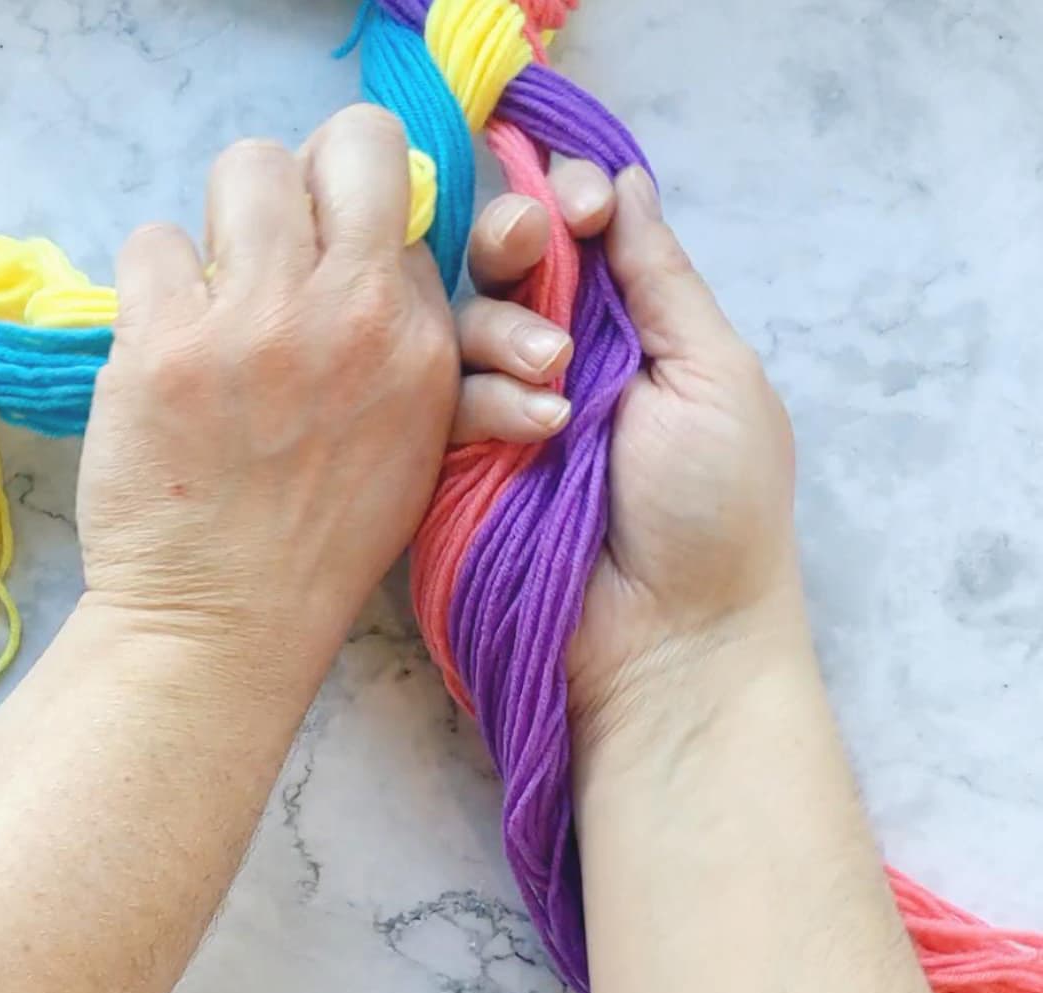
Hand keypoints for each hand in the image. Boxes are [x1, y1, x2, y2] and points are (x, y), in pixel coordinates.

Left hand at [77, 106, 457, 711]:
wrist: (227, 621)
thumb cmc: (319, 549)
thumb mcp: (415, 452)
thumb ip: (417, 350)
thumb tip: (397, 263)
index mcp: (422, 345)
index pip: (402, 210)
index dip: (359, 224)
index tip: (330, 261)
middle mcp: (352, 317)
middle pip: (346, 145)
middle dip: (310, 177)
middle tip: (277, 238)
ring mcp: (258, 324)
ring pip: (247, 169)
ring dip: (225, 221)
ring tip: (216, 291)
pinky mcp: (168, 341)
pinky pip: (156, 241)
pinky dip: (154, 287)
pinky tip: (166, 344)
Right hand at [457, 164, 799, 740]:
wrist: (672, 643)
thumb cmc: (716, 513)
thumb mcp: (714, 375)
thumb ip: (662, 277)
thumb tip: (623, 183)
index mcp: (630, 334)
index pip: (575, 240)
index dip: (565, 204)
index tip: (579, 203)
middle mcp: (560, 367)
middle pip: (502, 268)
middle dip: (513, 241)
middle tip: (532, 248)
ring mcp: (502, 422)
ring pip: (462, 328)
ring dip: (505, 330)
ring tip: (552, 372)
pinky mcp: (455, 474)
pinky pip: (441, 404)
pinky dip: (486, 402)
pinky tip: (535, 432)